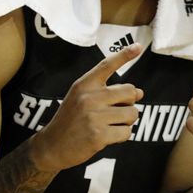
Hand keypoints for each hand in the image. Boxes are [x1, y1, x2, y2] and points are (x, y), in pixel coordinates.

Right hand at [31, 44, 144, 171]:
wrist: (52, 146)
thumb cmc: (71, 120)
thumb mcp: (81, 98)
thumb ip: (109, 92)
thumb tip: (140, 92)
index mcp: (84, 85)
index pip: (107, 65)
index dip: (124, 55)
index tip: (138, 46)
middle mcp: (89, 97)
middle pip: (130, 91)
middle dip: (129, 103)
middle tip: (117, 111)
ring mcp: (94, 117)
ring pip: (132, 113)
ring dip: (127, 121)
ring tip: (111, 124)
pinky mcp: (99, 135)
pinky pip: (127, 132)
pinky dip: (122, 135)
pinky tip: (109, 136)